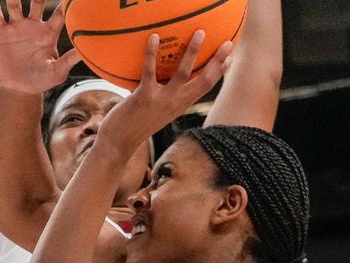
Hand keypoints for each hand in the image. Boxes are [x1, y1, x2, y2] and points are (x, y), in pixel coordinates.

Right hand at [0, 0, 81, 93]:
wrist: (19, 89)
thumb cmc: (41, 81)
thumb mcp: (57, 72)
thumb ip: (69, 60)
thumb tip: (86, 50)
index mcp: (49, 33)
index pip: (59, 12)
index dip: (65, 2)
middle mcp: (33, 25)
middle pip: (37, 1)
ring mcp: (16, 26)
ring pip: (15, 3)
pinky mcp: (1, 32)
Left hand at [99, 32, 232, 153]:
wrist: (119, 144)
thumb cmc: (134, 125)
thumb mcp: (156, 111)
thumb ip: (163, 97)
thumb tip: (162, 79)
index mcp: (180, 105)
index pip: (205, 87)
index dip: (219, 72)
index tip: (230, 57)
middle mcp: (175, 104)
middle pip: (203, 81)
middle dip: (217, 62)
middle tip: (227, 43)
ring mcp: (161, 100)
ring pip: (183, 73)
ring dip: (193, 52)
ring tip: (200, 33)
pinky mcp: (144, 97)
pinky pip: (149, 71)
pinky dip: (151, 53)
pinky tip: (154, 37)